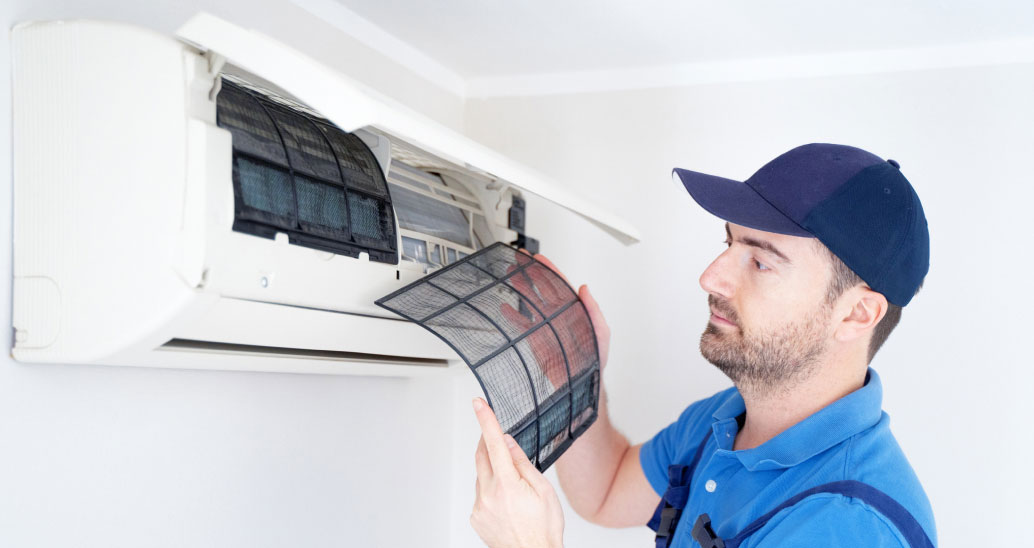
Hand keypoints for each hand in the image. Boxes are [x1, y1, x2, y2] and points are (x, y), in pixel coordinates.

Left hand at [470, 398, 564, 547]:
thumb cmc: (543, 528)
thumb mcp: (543, 490)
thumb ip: (522, 463)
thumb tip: (507, 442)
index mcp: (507, 485)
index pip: (493, 443)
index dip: (485, 420)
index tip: (478, 404)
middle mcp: (488, 495)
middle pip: (481, 456)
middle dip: (487, 442)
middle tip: (495, 436)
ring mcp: (479, 507)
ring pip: (481, 476)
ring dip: (493, 471)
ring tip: (514, 489)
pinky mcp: (475, 517)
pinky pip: (480, 494)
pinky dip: (490, 490)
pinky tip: (507, 503)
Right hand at [507, 252, 610, 372]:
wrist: (580, 382)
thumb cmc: (594, 359)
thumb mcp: (600, 333)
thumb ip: (593, 310)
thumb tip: (585, 289)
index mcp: (573, 309)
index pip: (559, 283)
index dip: (548, 269)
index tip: (538, 258)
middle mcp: (558, 314)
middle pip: (541, 287)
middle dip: (530, 272)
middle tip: (518, 260)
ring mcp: (545, 324)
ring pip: (530, 300)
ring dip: (520, 288)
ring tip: (509, 275)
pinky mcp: (535, 338)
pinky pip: (522, 323)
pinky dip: (513, 315)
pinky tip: (505, 307)